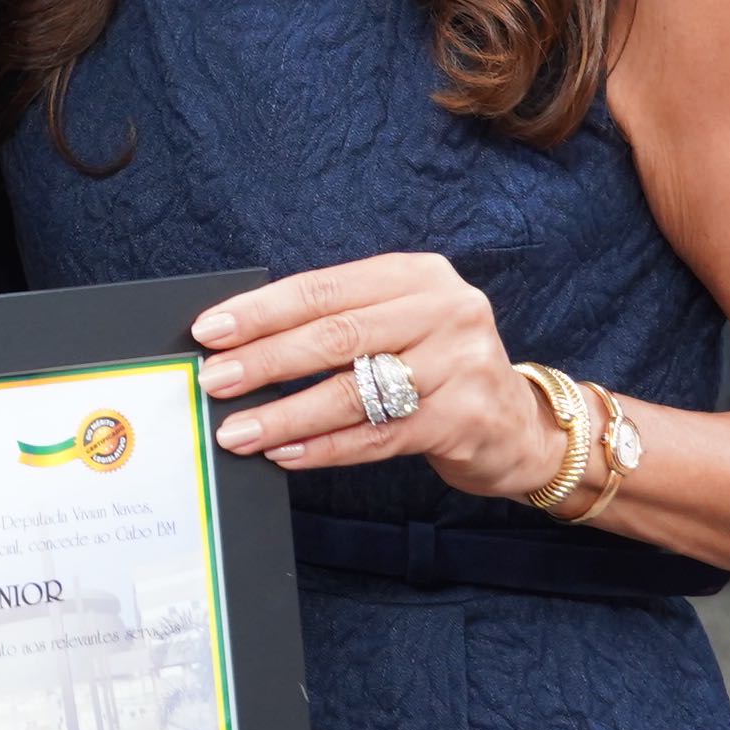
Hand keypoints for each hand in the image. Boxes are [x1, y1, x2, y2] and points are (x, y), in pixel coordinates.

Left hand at [191, 255, 563, 498]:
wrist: (519, 424)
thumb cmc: (437, 366)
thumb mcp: (400, 322)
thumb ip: (339, 322)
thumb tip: (242, 343)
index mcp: (417, 275)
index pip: (324, 289)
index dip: (262, 311)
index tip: (211, 330)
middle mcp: (444, 311)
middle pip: (335, 337)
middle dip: (265, 361)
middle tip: (214, 380)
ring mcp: (460, 366)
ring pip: (353, 392)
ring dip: (285, 415)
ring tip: (237, 430)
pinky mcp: (464, 419)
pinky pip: (377, 437)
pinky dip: (324, 447)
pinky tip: (284, 454)